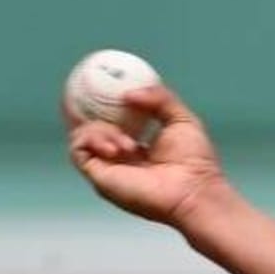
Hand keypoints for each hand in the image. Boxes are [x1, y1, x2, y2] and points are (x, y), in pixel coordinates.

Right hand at [66, 85, 229, 227]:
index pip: (111, 121)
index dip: (100, 102)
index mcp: (137, 146)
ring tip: (129, 144)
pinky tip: (115, 148)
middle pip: (89, 126)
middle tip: (80, 90)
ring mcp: (108, 167)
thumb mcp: (182, 119)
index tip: (96, 82)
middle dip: (80, 107)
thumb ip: (160, 99)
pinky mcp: (99, 177)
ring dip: (101, 130)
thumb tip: (129, 93)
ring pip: (83, 135)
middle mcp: (119, 157)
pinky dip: (92, 140)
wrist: (194, 191)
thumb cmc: (196, 162)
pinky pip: (78, 149)